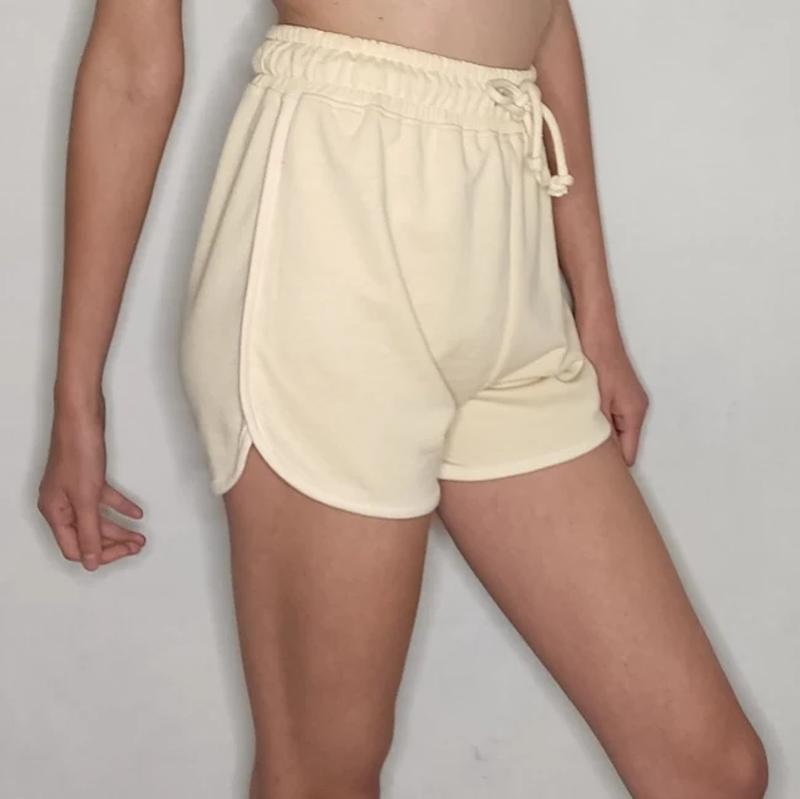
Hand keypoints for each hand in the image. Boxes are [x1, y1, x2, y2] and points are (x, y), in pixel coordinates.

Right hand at [37, 397, 145, 570]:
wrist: (81, 416)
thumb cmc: (78, 452)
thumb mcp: (86, 498)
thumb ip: (89, 532)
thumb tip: (90, 562)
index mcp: (55, 513)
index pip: (76, 548)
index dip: (100, 554)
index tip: (124, 553)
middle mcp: (61, 504)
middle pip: (88, 535)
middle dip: (114, 542)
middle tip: (138, 544)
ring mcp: (73, 490)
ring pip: (97, 518)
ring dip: (119, 528)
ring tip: (141, 536)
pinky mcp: (87, 477)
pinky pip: (104, 499)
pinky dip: (120, 506)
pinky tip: (137, 513)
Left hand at [579, 319, 648, 465]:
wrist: (595, 326)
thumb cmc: (595, 358)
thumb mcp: (595, 400)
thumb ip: (597, 430)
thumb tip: (598, 459)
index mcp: (634, 413)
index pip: (628, 456)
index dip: (611, 469)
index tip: (592, 479)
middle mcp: (634, 409)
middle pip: (621, 445)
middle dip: (602, 454)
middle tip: (576, 462)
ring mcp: (625, 400)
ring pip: (611, 431)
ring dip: (595, 435)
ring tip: (573, 441)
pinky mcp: (614, 391)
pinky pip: (606, 417)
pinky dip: (593, 421)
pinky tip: (576, 421)